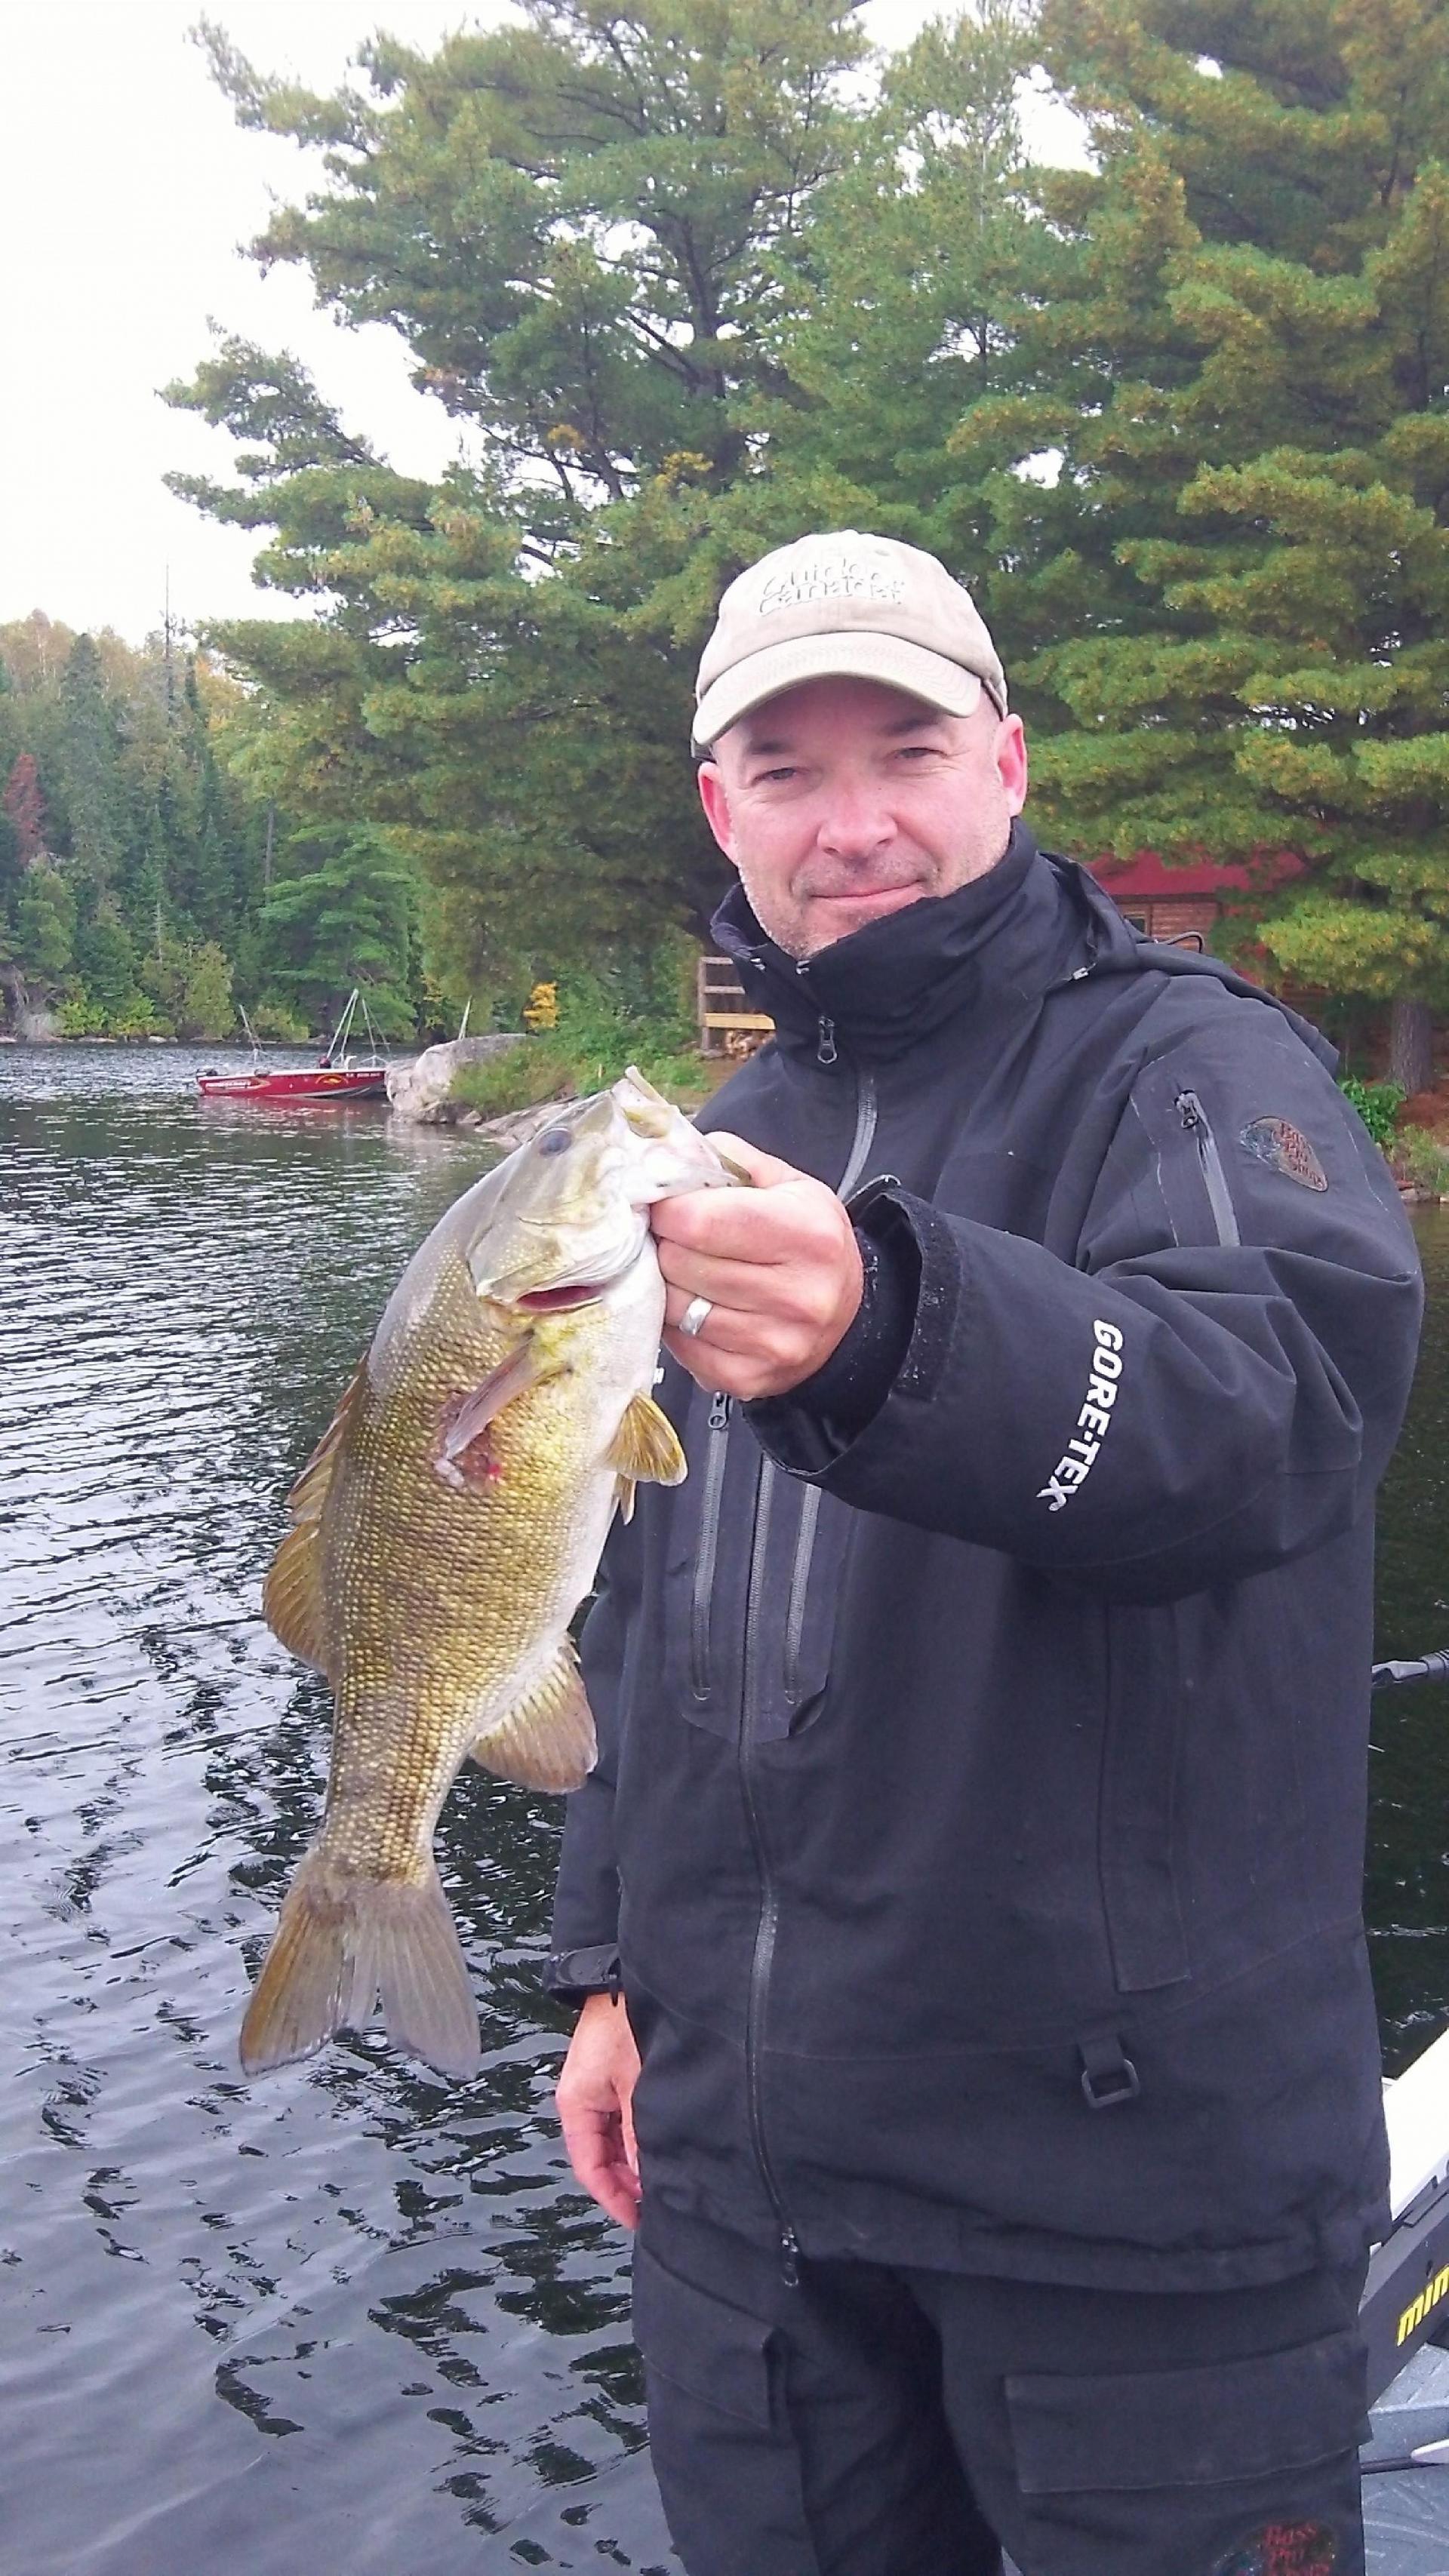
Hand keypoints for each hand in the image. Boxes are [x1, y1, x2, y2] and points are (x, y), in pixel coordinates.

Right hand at [556, 1991, 641, 2228]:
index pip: (589, 2167)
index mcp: (575, 2105)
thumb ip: (637, 2135)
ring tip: (662, 2178)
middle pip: (599, 2157)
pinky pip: (620, 2120)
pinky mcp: (612, 2077)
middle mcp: (581, 2101)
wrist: (625, 1978)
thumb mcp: (635, 2086)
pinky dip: (636, 2138)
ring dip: (632, 2161)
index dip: (613, 2197)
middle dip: (625, 2183)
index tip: (637, 2219)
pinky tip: (659, 2145)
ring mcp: (596, 2089)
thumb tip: (643, 2178)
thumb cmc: (626, 2025)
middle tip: (657, 2204)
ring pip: (611, 2140)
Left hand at [653, 1135, 863, 1400]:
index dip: (667, 1209)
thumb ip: (729, 1160)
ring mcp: (771, 1344)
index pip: (699, 1220)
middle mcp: (796, 1295)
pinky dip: (677, 1324)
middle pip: (679, 1263)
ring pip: (672, 1306)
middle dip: (667, 1245)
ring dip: (668, 1284)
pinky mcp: (747, 1379)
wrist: (847, 1318)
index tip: (665, 1205)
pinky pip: (678, 1345)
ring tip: (688, 1271)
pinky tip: (698, 1307)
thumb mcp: (789, 1185)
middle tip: (677, 1238)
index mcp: (807, 1234)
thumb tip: (664, 1154)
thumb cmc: (809, 1242)